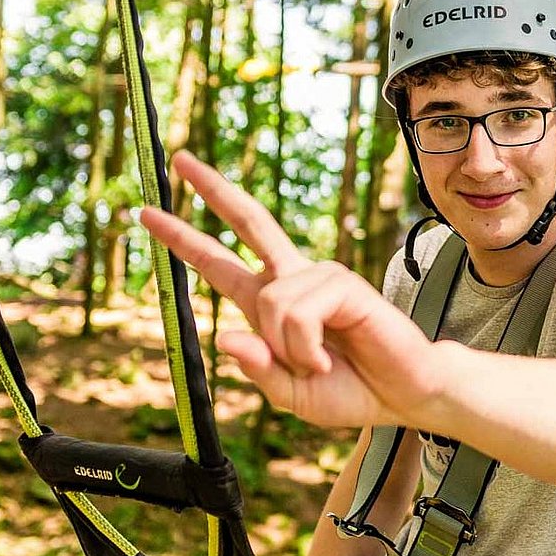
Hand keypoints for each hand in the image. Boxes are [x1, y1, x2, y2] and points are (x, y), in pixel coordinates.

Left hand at [140, 151, 437, 428]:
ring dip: (287, 349)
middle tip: (179, 158)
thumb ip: (258, 371)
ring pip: (270, 302)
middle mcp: (294, 281)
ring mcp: (320, 277)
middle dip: (212, 190)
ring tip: (319, 365)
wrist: (406, 394)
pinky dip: (305, 347)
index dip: (184, 240)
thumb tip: (226, 338)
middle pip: (251, 220)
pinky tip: (328, 357)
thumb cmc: (354, 391)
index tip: (148, 215)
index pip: (221, 263)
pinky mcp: (344, 284)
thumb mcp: (291, 396)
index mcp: (272, 304)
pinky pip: (299, 312)